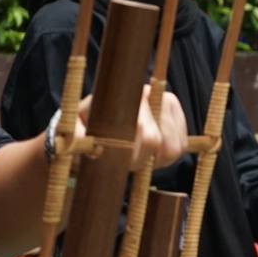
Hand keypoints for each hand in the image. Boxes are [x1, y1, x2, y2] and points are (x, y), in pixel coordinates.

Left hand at [74, 86, 188, 170]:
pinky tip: (151, 156)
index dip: (133, 155)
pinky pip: (182, 145)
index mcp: (126, 95)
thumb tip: (88, 149)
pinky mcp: (177, 116)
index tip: (119, 163)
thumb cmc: (85, 128)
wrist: (99, 122)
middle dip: (142, 159)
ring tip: (137, 159)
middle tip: (125, 163)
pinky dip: (168, 157)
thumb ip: (78, 139)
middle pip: (158, 140)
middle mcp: (150, 93)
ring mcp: (167, 103)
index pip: (142, 132)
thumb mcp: (75, 133)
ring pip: (174, 145)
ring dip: (155, 160)